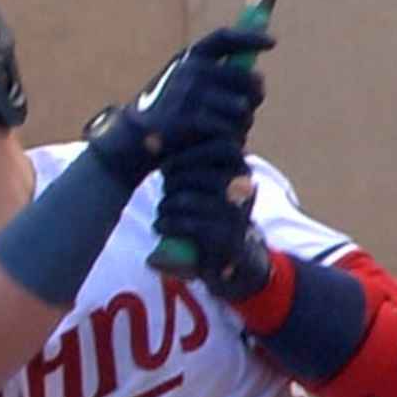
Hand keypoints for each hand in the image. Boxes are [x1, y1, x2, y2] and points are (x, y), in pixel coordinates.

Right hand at [83, 27, 272, 183]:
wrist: (136, 139)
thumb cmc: (168, 110)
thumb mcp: (184, 82)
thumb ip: (215, 74)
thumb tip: (255, 67)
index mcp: (189, 58)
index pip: (225, 39)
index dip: (250, 38)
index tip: (272, 42)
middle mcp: (190, 71)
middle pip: (246, 78)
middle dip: (255, 95)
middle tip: (252, 106)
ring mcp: (190, 96)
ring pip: (242, 109)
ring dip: (243, 123)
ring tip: (232, 129)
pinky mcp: (191, 121)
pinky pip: (229, 130)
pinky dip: (230, 139)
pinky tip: (223, 142)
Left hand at [152, 137, 271, 300]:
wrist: (234, 257)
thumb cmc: (209, 212)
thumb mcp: (204, 184)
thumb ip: (188, 162)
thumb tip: (151, 140)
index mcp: (242, 171)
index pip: (223, 148)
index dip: (190, 153)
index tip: (166, 165)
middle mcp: (245, 191)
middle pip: (204, 175)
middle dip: (175, 181)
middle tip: (164, 189)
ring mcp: (238, 216)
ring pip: (194, 201)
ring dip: (168, 204)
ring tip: (162, 209)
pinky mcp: (228, 241)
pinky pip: (193, 226)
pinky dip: (170, 224)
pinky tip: (160, 225)